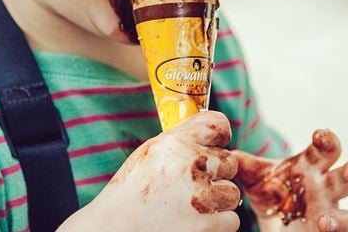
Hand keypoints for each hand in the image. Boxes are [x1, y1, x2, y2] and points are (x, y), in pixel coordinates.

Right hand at [84, 111, 241, 231]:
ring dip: (217, 202)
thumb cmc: (131, 194)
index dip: (220, 137)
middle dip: (216, 175)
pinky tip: (191, 224)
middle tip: (192, 188)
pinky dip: (216, 225)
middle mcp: (191, 165)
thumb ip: (179, 141)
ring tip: (188, 208)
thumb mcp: (150, 155)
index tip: (215, 146)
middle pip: (229, 162)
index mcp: (175, 143)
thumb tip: (207, 132)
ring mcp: (202, 196)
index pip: (217, 125)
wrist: (115, 230)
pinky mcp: (210, 225)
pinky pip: (231, 220)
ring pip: (231, 193)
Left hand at [232, 129, 347, 231]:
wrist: (273, 224)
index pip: (325, 149)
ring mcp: (331, 214)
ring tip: (325, 221)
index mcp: (311, 167)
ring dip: (344, 219)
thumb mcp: (254, 177)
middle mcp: (326, 189)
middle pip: (347, 176)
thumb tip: (220, 150)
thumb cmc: (272, 194)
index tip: (319, 135)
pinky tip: (322, 230)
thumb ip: (241, 163)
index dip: (327, 140)